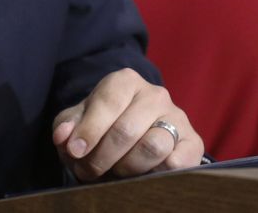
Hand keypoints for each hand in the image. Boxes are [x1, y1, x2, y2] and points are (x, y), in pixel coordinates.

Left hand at [52, 69, 203, 180]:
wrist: (142, 135)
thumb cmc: (105, 125)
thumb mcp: (81, 121)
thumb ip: (68, 126)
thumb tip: (64, 137)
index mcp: (126, 81)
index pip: (108, 102)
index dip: (89, 129)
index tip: (75, 151)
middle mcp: (155, 94)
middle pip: (127, 129)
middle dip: (103, 156)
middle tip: (89, 171)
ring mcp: (177, 117)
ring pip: (152, 147)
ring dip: (127, 168)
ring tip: (115, 173)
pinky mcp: (193, 142)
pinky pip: (177, 162)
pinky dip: (157, 174)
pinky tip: (143, 175)